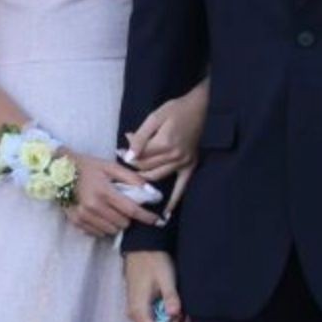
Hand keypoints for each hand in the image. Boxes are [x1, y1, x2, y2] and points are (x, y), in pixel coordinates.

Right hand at [65, 152, 162, 239]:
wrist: (58, 170)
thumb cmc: (88, 167)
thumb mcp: (110, 166)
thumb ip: (132, 178)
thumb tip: (152, 193)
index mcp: (104, 192)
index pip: (131, 210)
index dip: (146, 217)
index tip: (157, 220)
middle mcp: (93, 207)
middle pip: (122, 223)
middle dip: (128, 217)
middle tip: (124, 208)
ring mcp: (83, 216)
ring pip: (111, 231)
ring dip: (116, 224)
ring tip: (112, 212)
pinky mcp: (76, 221)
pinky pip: (98, 233)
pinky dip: (103, 227)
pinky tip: (101, 216)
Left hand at [123, 82, 208, 218]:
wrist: (202, 108)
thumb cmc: (176, 109)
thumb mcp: (155, 117)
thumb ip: (141, 136)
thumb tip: (128, 153)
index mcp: (165, 143)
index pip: (139, 157)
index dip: (127, 154)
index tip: (119, 151)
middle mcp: (175, 156)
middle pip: (146, 168)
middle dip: (132, 164)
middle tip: (124, 159)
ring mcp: (185, 163)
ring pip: (157, 177)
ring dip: (143, 178)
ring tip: (132, 176)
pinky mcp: (191, 166)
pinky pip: (182, 186)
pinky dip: (174, 200)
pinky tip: (165, 213)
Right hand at [124, 251, 184, 321]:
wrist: (142, 248)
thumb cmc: (153, 261)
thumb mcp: (166, 279)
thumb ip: (170, 298)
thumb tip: (175, 315)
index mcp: (139, 310)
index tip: (180, 318)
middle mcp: (134, 314)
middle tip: (182, 313)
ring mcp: (135, 310)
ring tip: (177, 306)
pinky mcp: (139, 306)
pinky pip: (152, 320)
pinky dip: (164, 316)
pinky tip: (170, 304)